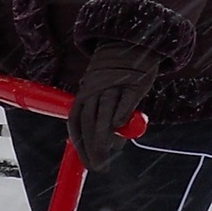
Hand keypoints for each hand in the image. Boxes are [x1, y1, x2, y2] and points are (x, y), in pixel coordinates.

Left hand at [69, 41, 161, 170]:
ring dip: (106, 136)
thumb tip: (105, 147)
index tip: (89, 164)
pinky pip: (126, 103)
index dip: (82, 147)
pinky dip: (122, 116)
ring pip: (105, 114)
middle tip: (100, 166)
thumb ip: (100, 117)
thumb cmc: (115, 76)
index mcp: (83, 94)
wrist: (130, 44)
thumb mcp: (100, 93)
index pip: (77, 124)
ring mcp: (113, 86)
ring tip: (112, 151)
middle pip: (90, 122)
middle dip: (93, 147)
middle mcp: (94, 90)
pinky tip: (121, 127)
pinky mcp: (133, 85)